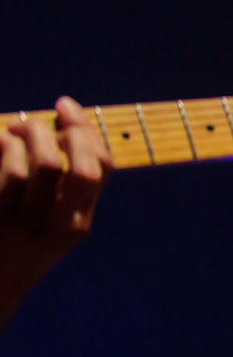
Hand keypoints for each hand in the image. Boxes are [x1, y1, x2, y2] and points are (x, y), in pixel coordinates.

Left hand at [0, 96, 109, 332]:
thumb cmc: (17, 248)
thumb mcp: (52, 228)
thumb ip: (65, 190)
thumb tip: (64, 131)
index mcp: (77, 224)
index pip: (100, 169)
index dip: (86, 131)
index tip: (67, 108)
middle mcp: (56, 226)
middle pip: (80, 169)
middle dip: (69, 131)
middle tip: (52, 113)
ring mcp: (23, 223)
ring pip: (40, 165)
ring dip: (30, 134)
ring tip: (18, 128)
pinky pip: (6, 169)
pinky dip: (4, 145)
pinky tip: (0, 142)